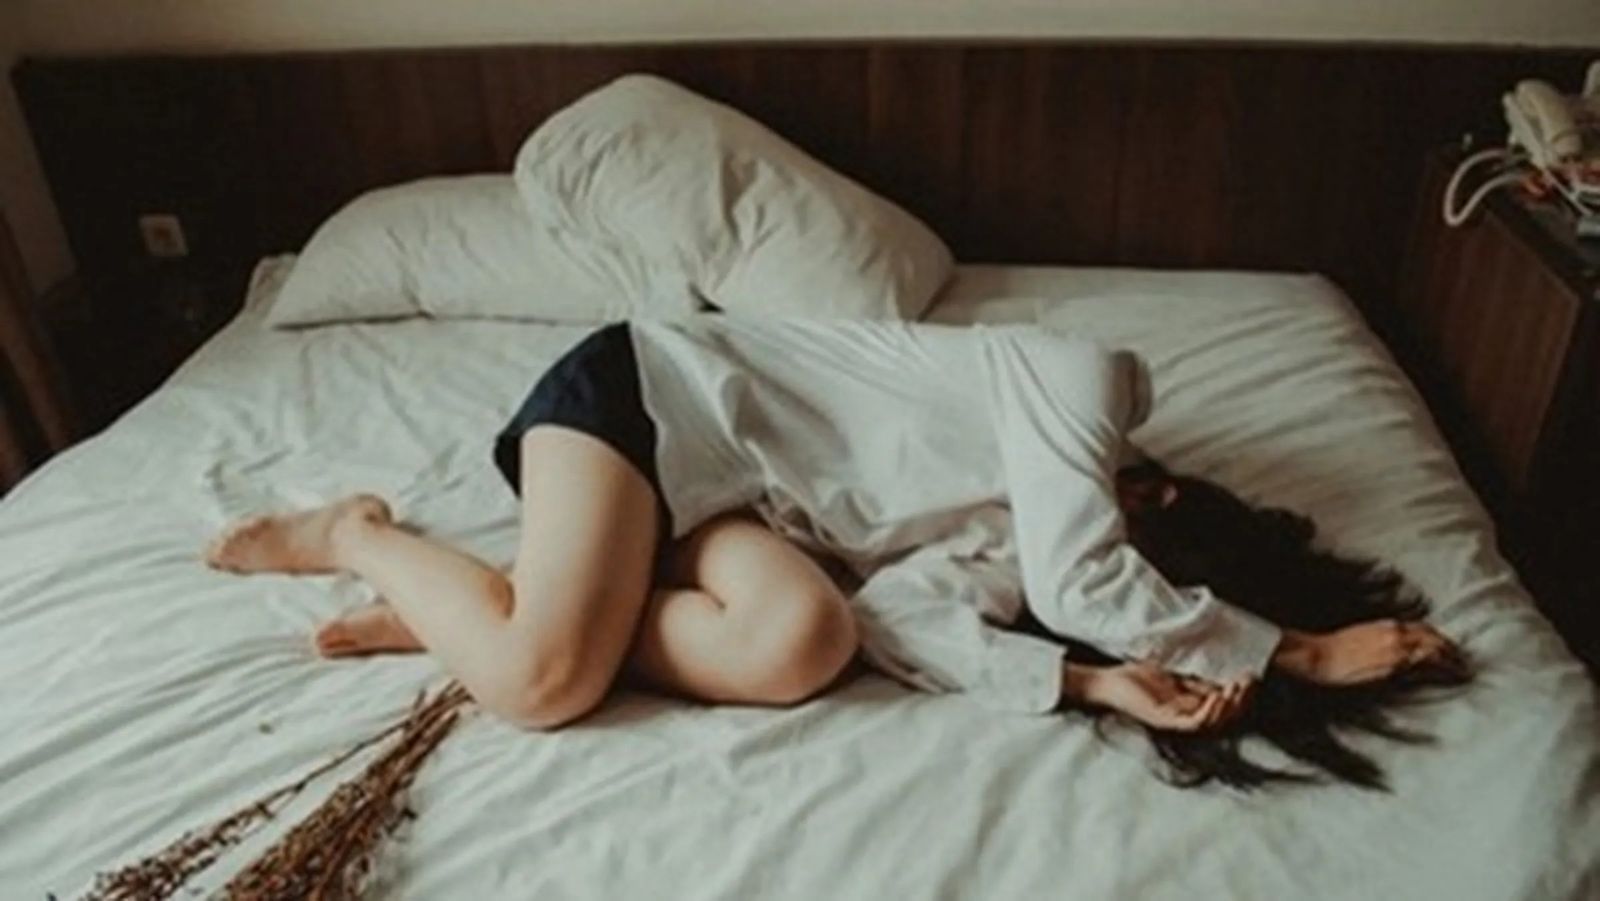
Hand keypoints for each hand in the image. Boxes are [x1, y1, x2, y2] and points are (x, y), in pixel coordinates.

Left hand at [1067, 661, 1253, 731]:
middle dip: (1241, 701)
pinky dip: (1208, 712)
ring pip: (1212, 723)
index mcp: (1190, 706)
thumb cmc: (1137, 677)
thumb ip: (1196, 677)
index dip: (1241, 695)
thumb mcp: (1174, 673)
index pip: (1225, 707)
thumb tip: (1223, 670)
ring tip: (1235, 688)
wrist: (1108, 682)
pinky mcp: (1163, 721)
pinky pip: (1192, 723)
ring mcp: (1175, 721)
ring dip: (1228, 707)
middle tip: (1249, 682)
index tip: (1252, 677)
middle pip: (1224, 718)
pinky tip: (1216, 696)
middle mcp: (1186, 717)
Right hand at [1273, 620, 1466, 685]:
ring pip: (1433, 651)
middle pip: (1432, 638)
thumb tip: (1392, 649)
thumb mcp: (1359, 638)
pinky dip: (1442, 669)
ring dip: (1451, 659)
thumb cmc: (1332, 650)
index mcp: (1386, 626)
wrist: (1318, 657)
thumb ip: (1380, 640)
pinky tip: (1451, 676)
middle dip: (1449, 648)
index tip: (1447, 646)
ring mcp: (1395, 651)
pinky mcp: (1393, 667)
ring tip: (1463, 669)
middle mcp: (1395, 634)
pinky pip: (1425, 666)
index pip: (1422, 629)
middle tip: (1462, 659)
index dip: (1437, 638)